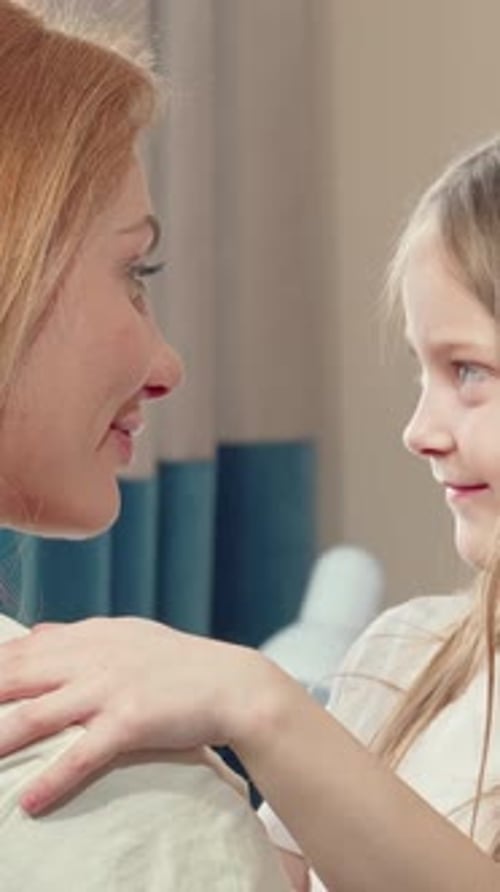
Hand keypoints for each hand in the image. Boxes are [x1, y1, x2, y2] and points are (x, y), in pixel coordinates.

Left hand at [0, 617, 264, 813]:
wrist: (231, 683)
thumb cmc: (177, 663)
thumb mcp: (126, 635)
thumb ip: (78, 635)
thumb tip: (35, 632)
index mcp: (90, 636)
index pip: (22, 649)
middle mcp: (93, 657)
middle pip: (18, 676)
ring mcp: (110, 688)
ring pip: (37, 716)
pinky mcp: (131, 721)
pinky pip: (83, 754)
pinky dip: (53, 779)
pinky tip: (29, 801)